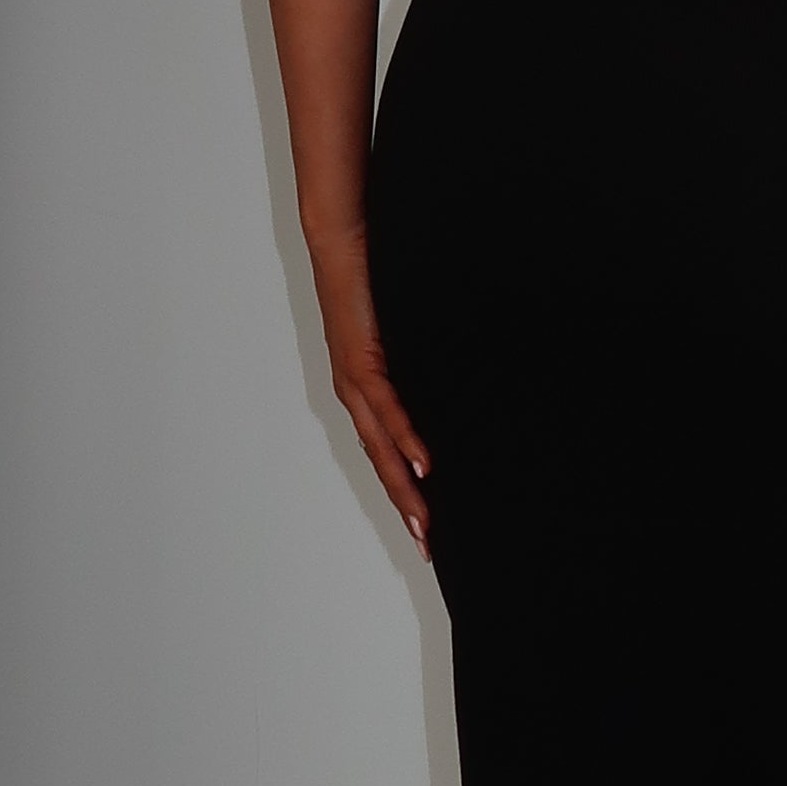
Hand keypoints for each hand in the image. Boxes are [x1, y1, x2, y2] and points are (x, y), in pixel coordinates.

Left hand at [313, 235, 431, 551]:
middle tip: (427, 545)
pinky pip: (386, 408)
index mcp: (361, 390)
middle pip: (379, 463)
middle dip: (404, 507)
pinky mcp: (361, 358)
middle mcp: (352, 393)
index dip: (401, 492)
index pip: (382, 453)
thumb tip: (446, 378)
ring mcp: (354, 379)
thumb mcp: (398, 332)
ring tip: (424, 521)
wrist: (340, 240)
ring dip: (402, 486)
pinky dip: (404, 438)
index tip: (424, 527)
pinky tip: (422, 464)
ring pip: (379, 446)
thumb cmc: (370, 280)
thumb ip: (412, 359)